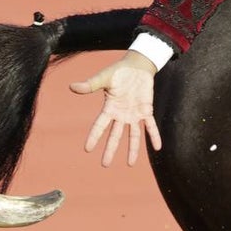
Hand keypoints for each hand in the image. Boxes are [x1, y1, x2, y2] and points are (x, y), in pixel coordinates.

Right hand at [70, 50, 162, 166]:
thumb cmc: (118, 72)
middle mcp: (121, 115)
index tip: (87, 149)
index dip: (94, 137)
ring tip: (130, 164)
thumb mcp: (103, 77)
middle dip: (110, 150)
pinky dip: (154, 136)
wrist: (136, 65)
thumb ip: (90, 84)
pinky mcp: (146, 110)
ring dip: (133, 149)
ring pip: (133, 135)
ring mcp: (134, 114)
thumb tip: (72, 87)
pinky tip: (157, 147)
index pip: (100, 125)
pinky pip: (151, 126)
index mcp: (109, 108)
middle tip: (105, 164)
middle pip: (115, 136)